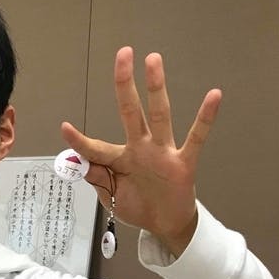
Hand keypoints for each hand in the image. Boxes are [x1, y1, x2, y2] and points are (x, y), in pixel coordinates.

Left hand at [61, 47, 221, 255]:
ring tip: (153, 60)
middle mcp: (141, 149)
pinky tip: (213, 96)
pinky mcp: (183, 163)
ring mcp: (162, 153)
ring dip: (156, 88)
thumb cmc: (138, 205)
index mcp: (119, 158)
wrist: (164, 224)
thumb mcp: (110, 196)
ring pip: (159, 115)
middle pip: (130, 111)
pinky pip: (196, 138)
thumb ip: (96, 178)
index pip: (96, 148)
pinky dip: (205, 118)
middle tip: (123, 54)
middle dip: (125, 84)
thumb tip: (77, 162)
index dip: (80, 141)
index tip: (64, 127)